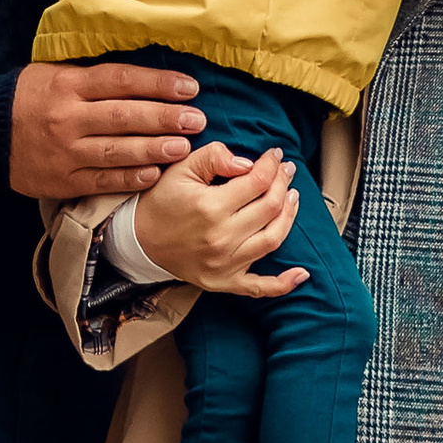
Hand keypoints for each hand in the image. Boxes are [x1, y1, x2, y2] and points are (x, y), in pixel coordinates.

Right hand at [11, 57, 197, 198]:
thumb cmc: (26, 97)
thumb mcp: (55, 74)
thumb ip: (93, 77)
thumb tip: (144, 78)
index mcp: (68, 85)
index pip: (121, 80)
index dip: (157, 83)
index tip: (188, 87)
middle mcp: (68, 117)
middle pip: (125, 116)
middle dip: (165, 118)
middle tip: (196, 120)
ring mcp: (65, 151)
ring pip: (117, 151)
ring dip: (154, 149)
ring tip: (183, 147)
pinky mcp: (61, 180)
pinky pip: (101, 180)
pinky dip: (129, 178)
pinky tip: (153, 175)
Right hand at [132, 143, 306, 297]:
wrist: (139, 240)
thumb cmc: (161, 201)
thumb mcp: (180, 169)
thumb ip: (215, 158)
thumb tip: (248, 163)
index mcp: (210, 208)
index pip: (257, 181)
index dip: (271, 165)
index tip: (275, 154)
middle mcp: (221, 238)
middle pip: (270, 208)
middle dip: (283, 184)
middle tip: (286, 171)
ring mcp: (225, 264)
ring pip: (273, 239)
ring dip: (289, 216)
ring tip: (292, 197)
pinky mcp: (224, 282)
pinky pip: (260, 287)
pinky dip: (284, 283)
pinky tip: (302, 273)